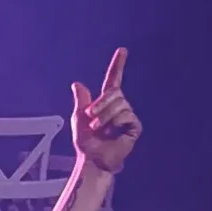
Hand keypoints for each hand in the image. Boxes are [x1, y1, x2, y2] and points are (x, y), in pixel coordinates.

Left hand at [72, 48, 141, 175]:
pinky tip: (113, 132)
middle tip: (91, 117)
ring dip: (105, 116)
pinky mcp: (134, 127)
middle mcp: (119, 107)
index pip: (114, 80)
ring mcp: (127, 116)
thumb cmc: (86, 144)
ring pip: (119, 104)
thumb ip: (80, 101)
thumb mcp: (78, 119)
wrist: (93, 160)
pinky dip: (115, 123)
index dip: (118, 65)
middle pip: (114, 92)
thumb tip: (77, 84)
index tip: (122, 51)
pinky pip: (126, 116)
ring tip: (99, 128)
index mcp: (106, 103)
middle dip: (100, 104)